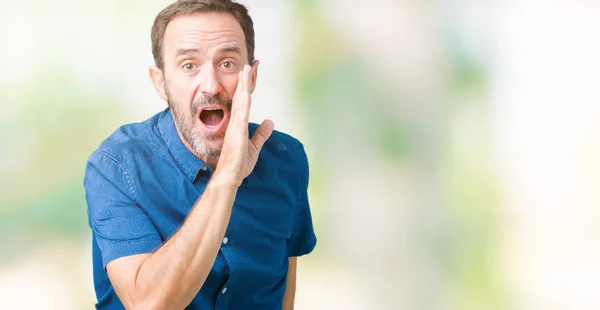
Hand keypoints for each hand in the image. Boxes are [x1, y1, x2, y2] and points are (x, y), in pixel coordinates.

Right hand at [215, 65, 273, 185]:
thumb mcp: (254, 146)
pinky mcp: (236, 135)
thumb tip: (270, 122)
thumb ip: (261, 134)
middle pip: (241, 97)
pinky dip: (243, 104)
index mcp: (238, 124)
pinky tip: (246, 93)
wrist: (228, 177)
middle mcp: (235, 123)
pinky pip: (240, 116)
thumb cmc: (237, 164)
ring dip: (244, 86)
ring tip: (246, 70)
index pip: (244, 100)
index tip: (250, 71)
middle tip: (249, 63)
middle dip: (246, 80)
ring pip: (240, 102)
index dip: (247, 86)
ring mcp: (234, 128)